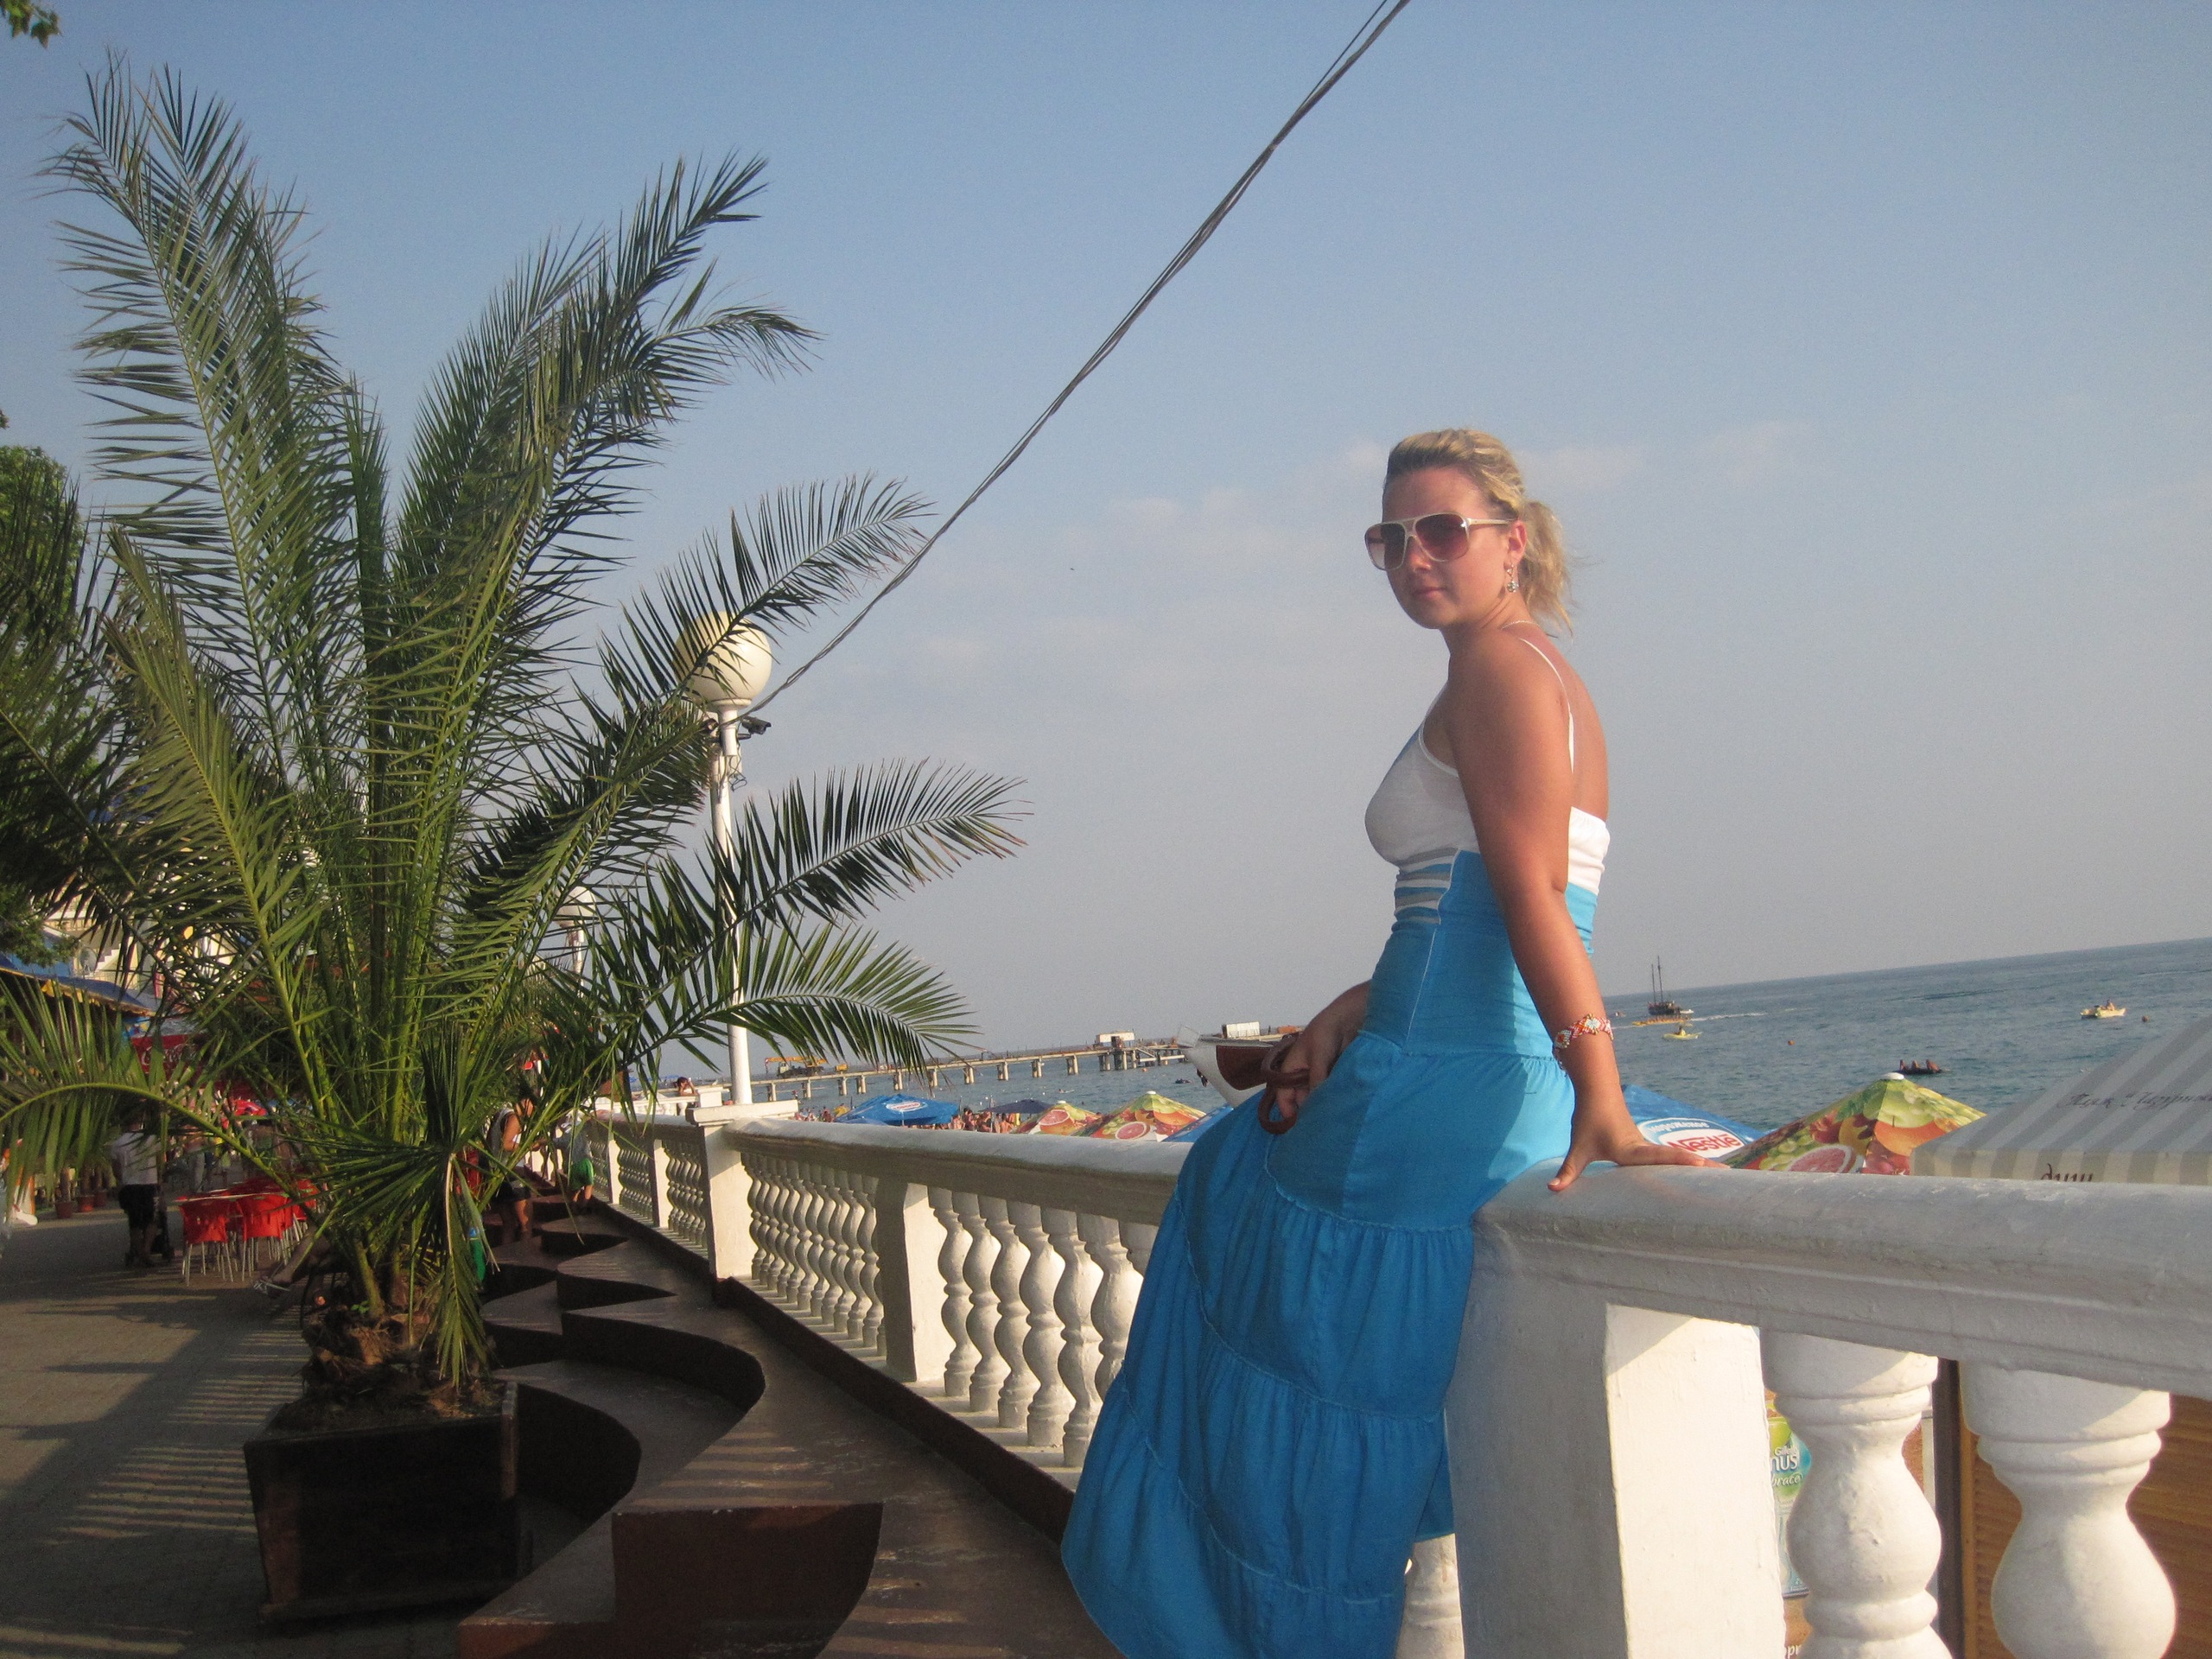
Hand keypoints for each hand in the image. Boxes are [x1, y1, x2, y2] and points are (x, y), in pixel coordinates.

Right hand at [1267, 985, 1367, 1118]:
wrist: (1348, 1018)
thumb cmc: (1326, 1033)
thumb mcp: (1318, 1057)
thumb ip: (1316, 1079)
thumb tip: (1316, 1105)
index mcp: (1291, 1067)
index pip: (1283, 1094)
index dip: (1287, 1110)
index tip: (1297, 1126)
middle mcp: (1303, 1074)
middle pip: (1300, 1098)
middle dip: (1306, 1110)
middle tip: (1317, 1127)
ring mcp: (1319, 1075)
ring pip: (1316, 1096)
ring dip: (1321, 1105)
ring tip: (1330, 1119)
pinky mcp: (1334, 1075)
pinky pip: (1330, 1091)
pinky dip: (1332, 1098)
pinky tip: (1340, 1108)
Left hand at [1549, 1120, 1718, 1192]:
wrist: (1598, 1094)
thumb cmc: (1589, 1120)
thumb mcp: (1578, 1148)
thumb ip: (1568, 1171)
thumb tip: (1553, 1190)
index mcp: (1631, 1150)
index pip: (1659, 1156)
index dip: (1680, 1160)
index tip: (1701, 1164)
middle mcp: (1645, 1148)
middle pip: (1678, 1159)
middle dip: (1703, 1168)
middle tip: (1730, 1177)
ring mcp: (1649, 1147)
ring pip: (1677, 1158)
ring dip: (1701, 1165)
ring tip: (1728, 1176)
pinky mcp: (1648, 1148)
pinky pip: (1670, 1158)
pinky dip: (1688, 1163)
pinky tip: (1703, 1172)